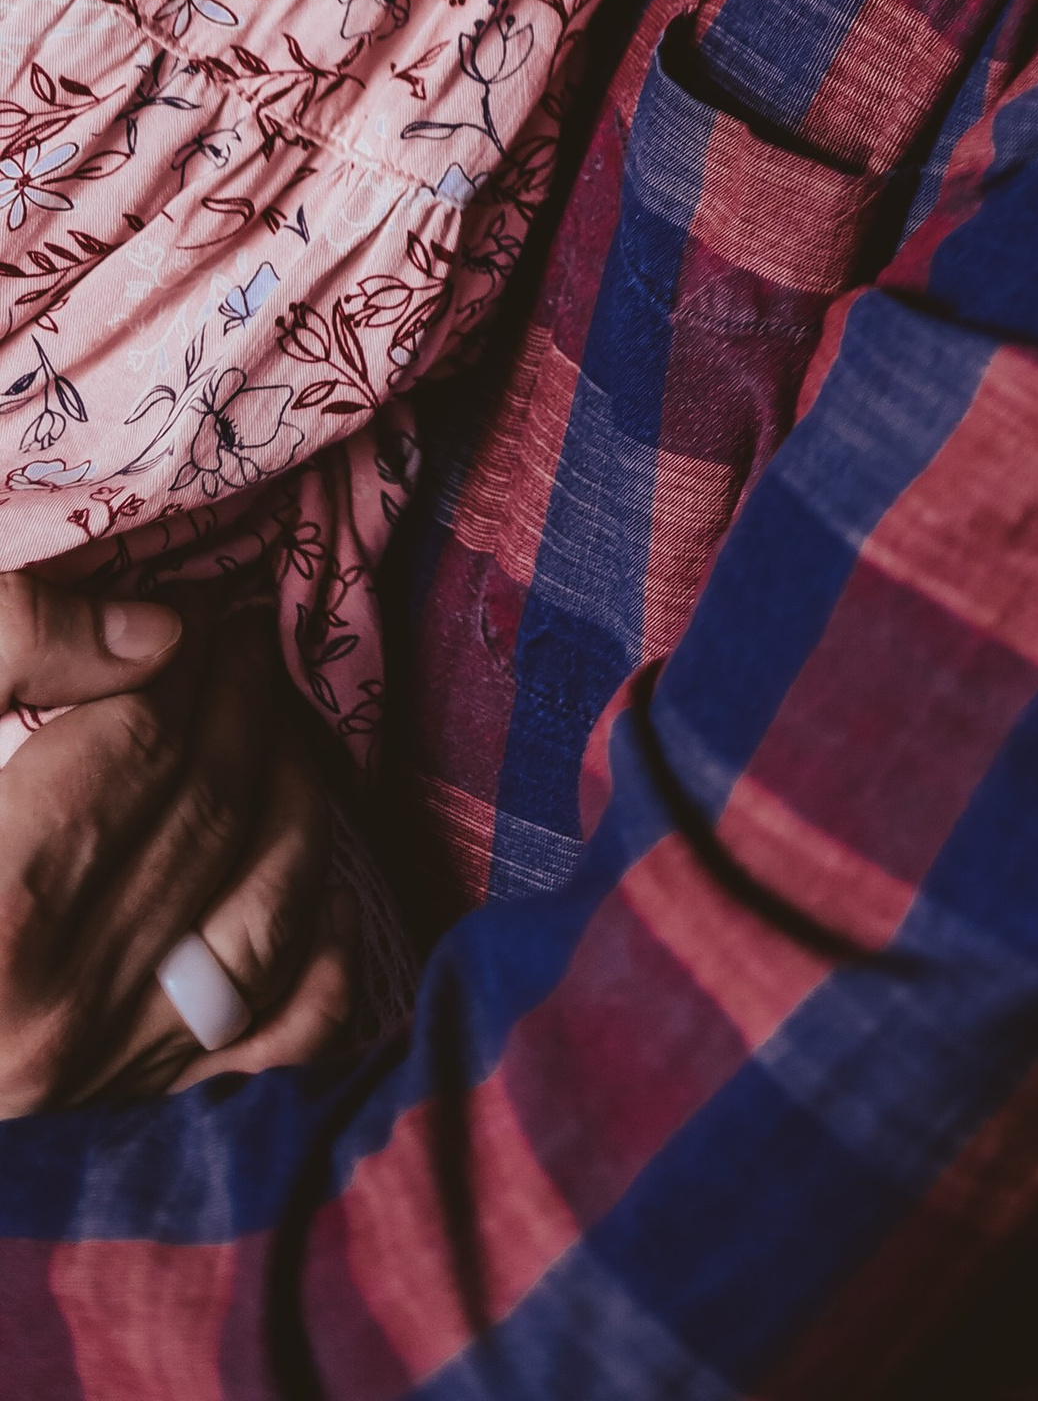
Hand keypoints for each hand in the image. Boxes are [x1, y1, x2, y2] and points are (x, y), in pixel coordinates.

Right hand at [0, 600, 356, 1111]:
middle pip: (212, 809)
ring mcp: (102, 1073)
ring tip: (268, 722)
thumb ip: (2, 650)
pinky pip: (290, 1019)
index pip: (144, 743)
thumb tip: (154, 636)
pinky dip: (328, 931)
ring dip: (299, 786)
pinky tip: (309, 860)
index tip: (191, 611)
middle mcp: (58, 1015)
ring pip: (277, 900)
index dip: (182, 655)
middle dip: (244, 700)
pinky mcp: (128, 1103)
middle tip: (238, 641)